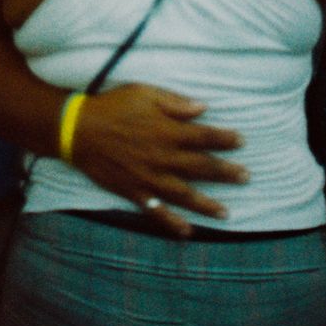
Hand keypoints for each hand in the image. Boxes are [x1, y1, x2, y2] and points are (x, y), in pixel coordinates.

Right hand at [73, 83, 247, 238]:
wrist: (78, 130)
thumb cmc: (113, 106)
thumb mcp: (144, 93)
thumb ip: (175, 102)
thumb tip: (203, 108)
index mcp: (167, 130)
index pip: (204, 136)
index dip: (225, 139)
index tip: (241, 141)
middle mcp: (162, 156)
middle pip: (201, 166)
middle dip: (226, 172)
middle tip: (246, 177)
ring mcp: (149, 177)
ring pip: (184, 194)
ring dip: (207, 203)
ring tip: (226, 213)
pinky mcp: (134, 191)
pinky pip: (156, 211)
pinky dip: (172, 222)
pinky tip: (187, 231)